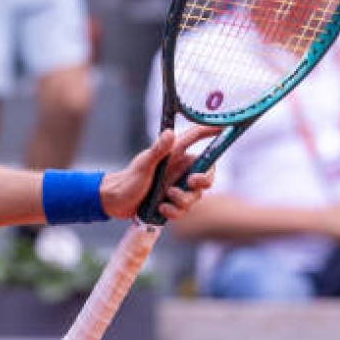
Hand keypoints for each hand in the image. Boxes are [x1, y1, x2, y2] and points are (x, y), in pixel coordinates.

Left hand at [99, 125, 220, 219]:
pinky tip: (161, 208)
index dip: (211, 132)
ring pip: (196, 196)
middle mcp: (178, 169)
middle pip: (206, 173)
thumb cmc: (127, 180)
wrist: (115, 202)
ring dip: (183, 200)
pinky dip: (174, 211)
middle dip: (204, 181)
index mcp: (173, 155)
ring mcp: (177, 186)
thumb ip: (158, 150)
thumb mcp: (144, 165)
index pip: (196, 139)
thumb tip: (170, 133)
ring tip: (165, 199)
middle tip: (192, 183)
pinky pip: (184, 210)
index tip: (224, 128)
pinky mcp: (173, 202)